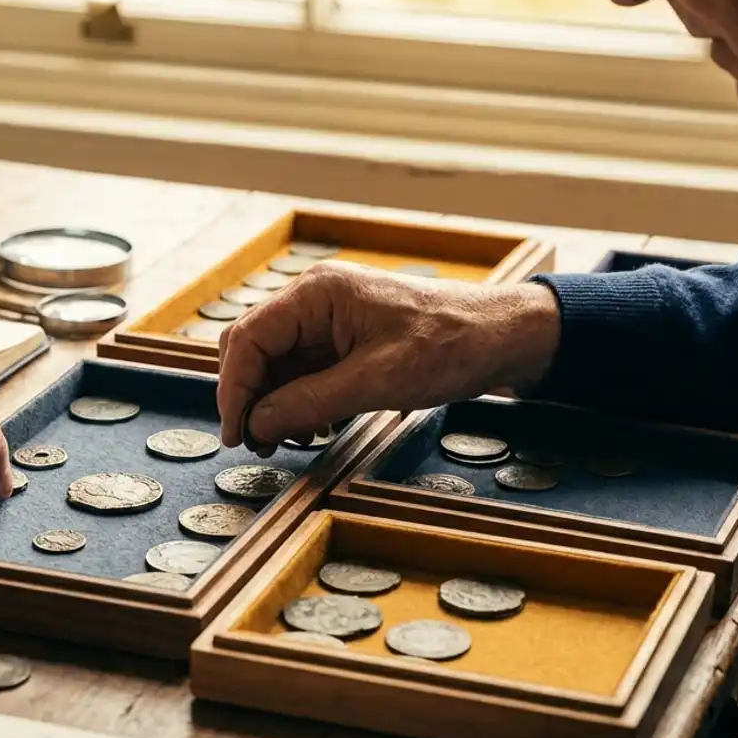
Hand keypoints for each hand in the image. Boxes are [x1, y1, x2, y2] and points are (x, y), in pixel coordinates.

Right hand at [216, 261, 560, 450]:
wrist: (504, 337)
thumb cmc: (451, 346)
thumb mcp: (378, 380)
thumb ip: (311, 401)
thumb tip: (259, 423)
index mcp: (317, 294)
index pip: (247, 338)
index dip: (233, 389)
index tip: (237, 433)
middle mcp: (314, 300)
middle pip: (252, 348)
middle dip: (249, 397)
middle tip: (257, 443)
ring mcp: (329, 320)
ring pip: (275, 364)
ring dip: (273, 404)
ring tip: (287, 441)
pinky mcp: (344, 340)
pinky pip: (302, 371)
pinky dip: (298, 402)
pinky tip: (315, 428)